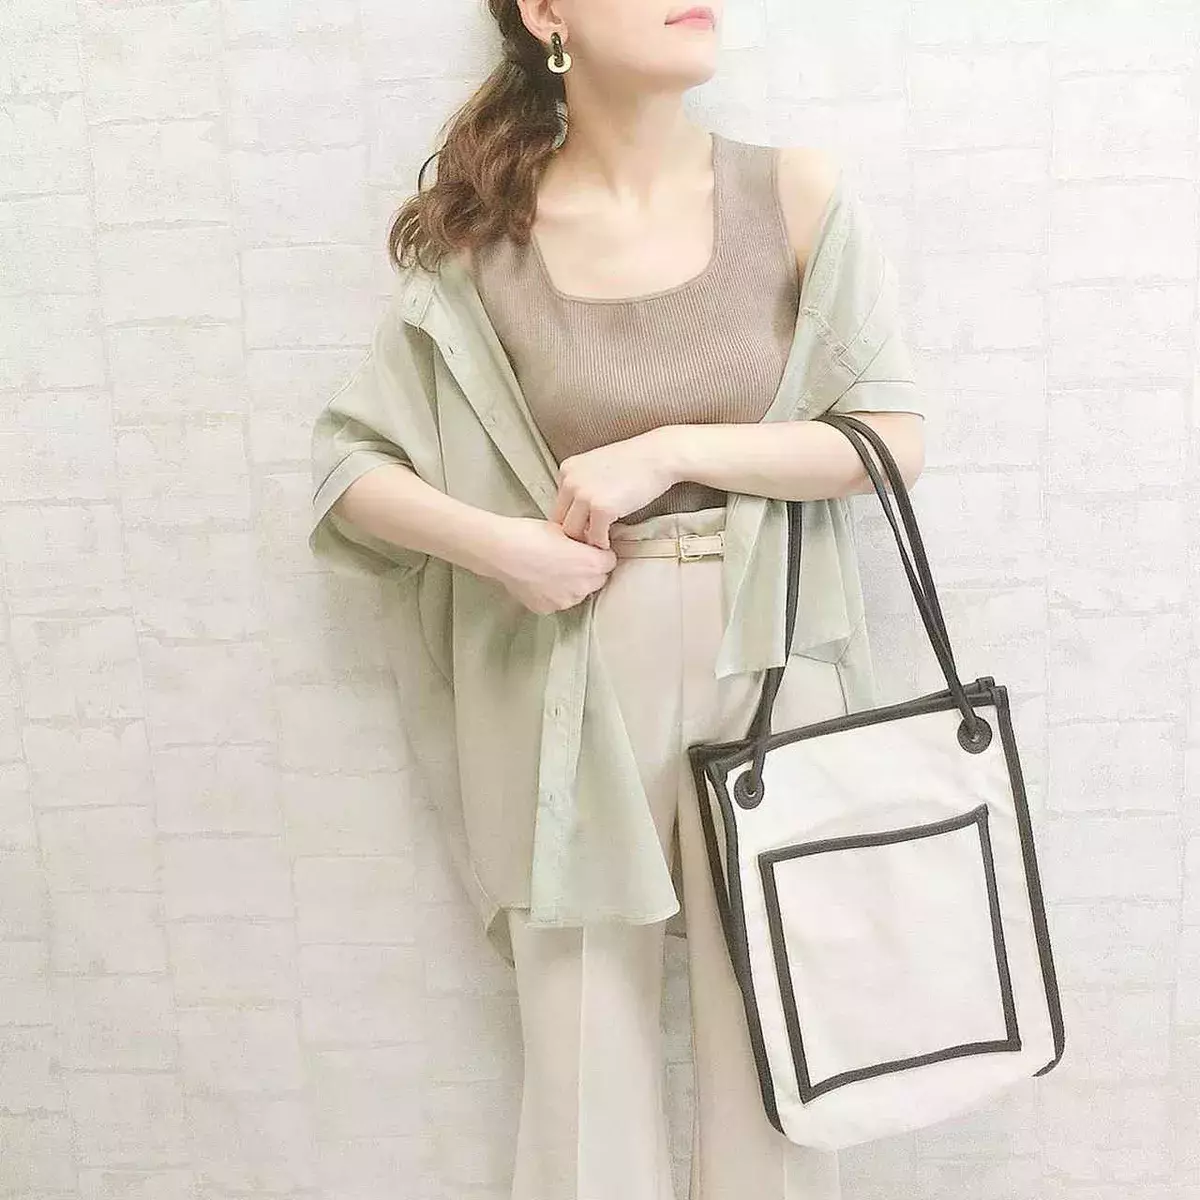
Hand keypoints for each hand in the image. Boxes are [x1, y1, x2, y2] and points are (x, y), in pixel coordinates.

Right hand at [486, 516, 617, 614]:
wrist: (501, 551)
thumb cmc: (530, 534)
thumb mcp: (563, 529)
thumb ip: (582, 541)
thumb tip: (587, 543)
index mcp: (591, 564)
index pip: (610, 561)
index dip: (599, 553)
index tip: (589, 549)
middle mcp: (582, 586)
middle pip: (597, 580)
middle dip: (588, 570)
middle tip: (569, 558)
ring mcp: (565, 601)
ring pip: (578, 592)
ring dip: (572, 583)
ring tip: (551, 569)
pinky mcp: (548, 608)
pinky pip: (558, 601)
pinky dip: (553, 593)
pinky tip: (539, 579)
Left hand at [551, 428, 679, 548]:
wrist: (659, 455)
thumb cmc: (635, 462)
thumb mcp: (598, 467)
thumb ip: (583, 485)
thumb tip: (578, 513)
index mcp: (567, 470)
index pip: (558, 505)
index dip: (572, 519)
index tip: (585, 526)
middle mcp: (570, 481)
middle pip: (560, 520)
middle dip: (576, 533)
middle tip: (591, 539)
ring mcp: (584, 494)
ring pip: (572, 532)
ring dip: (586, 541)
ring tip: (599, 542)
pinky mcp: (601, 508)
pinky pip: (594, 537)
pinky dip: (601, 544)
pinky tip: (609, 542)